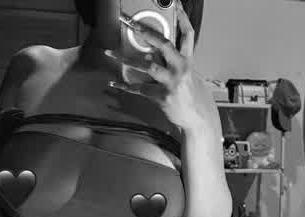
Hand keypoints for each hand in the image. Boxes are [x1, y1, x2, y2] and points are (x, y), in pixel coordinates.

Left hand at [106, 1, 202, 129]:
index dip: (183, 18)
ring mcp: (172, 82)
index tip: (175, 3)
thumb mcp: (185, 73)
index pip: (188, 35)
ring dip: (125, 58)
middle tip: (130, 23)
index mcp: (187, 60)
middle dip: (146, 31)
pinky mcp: (162, 96)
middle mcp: (180, 68)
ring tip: (110, 52)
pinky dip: (125, 87)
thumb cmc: (186, 93)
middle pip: (164, 44)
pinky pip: (139, 89)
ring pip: (147, 66)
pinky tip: (114, 83)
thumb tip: (148, 51)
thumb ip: (170, 61)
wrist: (194, 117)